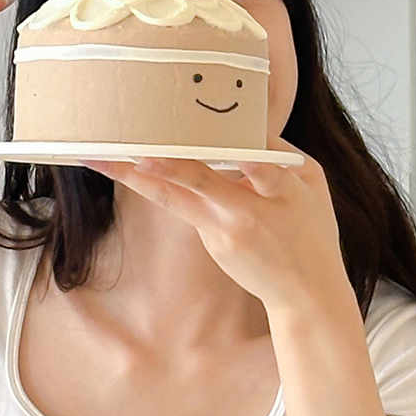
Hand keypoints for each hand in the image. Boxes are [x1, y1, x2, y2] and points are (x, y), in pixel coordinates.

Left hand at [86, 148, 352, 318]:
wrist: (303, 291)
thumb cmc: (313, 230)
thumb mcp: (313, 184)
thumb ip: (281, 154)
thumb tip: (248, 124)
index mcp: (283, 193)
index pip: (263, 168)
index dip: (247, 157)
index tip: (231, 144)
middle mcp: (247, 213)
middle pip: (201, 182)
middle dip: (167, 166)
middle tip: (135, 152)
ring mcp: (222, 231)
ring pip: (174, 198)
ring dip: (136, 178)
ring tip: (102, 160)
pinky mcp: (211, 241)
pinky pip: (182, 204)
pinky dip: (158, 184)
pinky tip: (128, 167)